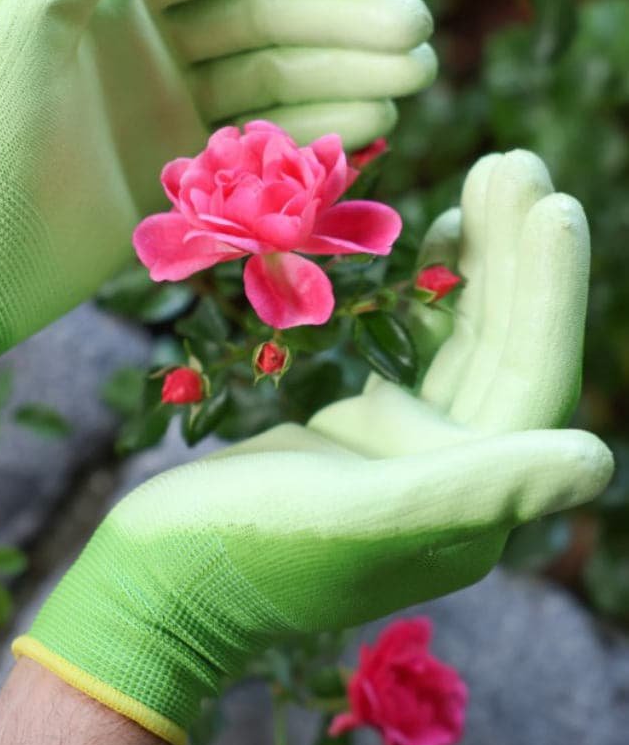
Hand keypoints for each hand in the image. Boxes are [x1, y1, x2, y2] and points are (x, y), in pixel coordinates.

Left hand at [0, 0, 434, 406]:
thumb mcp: (24, 21)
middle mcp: (139, 42)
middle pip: (262, 14)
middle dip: (340, 19)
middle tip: (416, 33)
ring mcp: (161, 110)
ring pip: (271, 77)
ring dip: (343, 72)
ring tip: (413, 76)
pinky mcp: (176, 178)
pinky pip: (261, 144)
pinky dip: (314, 132)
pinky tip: (370, 125)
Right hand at [13, 150, 610, 744]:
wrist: (158, 583)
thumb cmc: (241, 550)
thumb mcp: (353, 514)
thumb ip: (473, 489)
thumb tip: (597, 459)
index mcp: (471, 507)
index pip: (533, 382)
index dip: (549, 292)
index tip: (549, 201)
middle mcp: (459, 480)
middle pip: (509, 349)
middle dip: (516, 254)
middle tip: (515, 161)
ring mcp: (412, 455)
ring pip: (470, 341)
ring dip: (484, 260)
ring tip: (491, 174)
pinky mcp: (365, 434)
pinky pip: (423, 349)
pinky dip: (437, 291)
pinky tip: (444, 234)